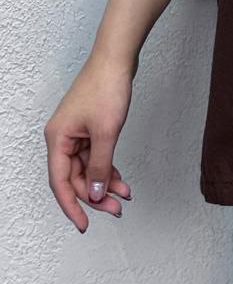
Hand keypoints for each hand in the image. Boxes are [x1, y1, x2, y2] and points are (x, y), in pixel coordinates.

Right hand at [43, 51, 134, 232]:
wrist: (117, 58)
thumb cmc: (106, 87)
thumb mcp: (106, 132)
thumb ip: (101, 165)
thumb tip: (96, 194)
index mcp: (58, 139)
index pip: (60, 182)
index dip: (72, 206)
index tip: (84, 225)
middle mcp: (63, 138)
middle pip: (76, 177)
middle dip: (96, 195)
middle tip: (117, 209)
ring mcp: (76, 132)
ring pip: (88, 168)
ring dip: (105, 182)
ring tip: (125, 196)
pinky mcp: (90, 127)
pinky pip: (96, 155)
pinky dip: (108, 167)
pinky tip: (122, 180)